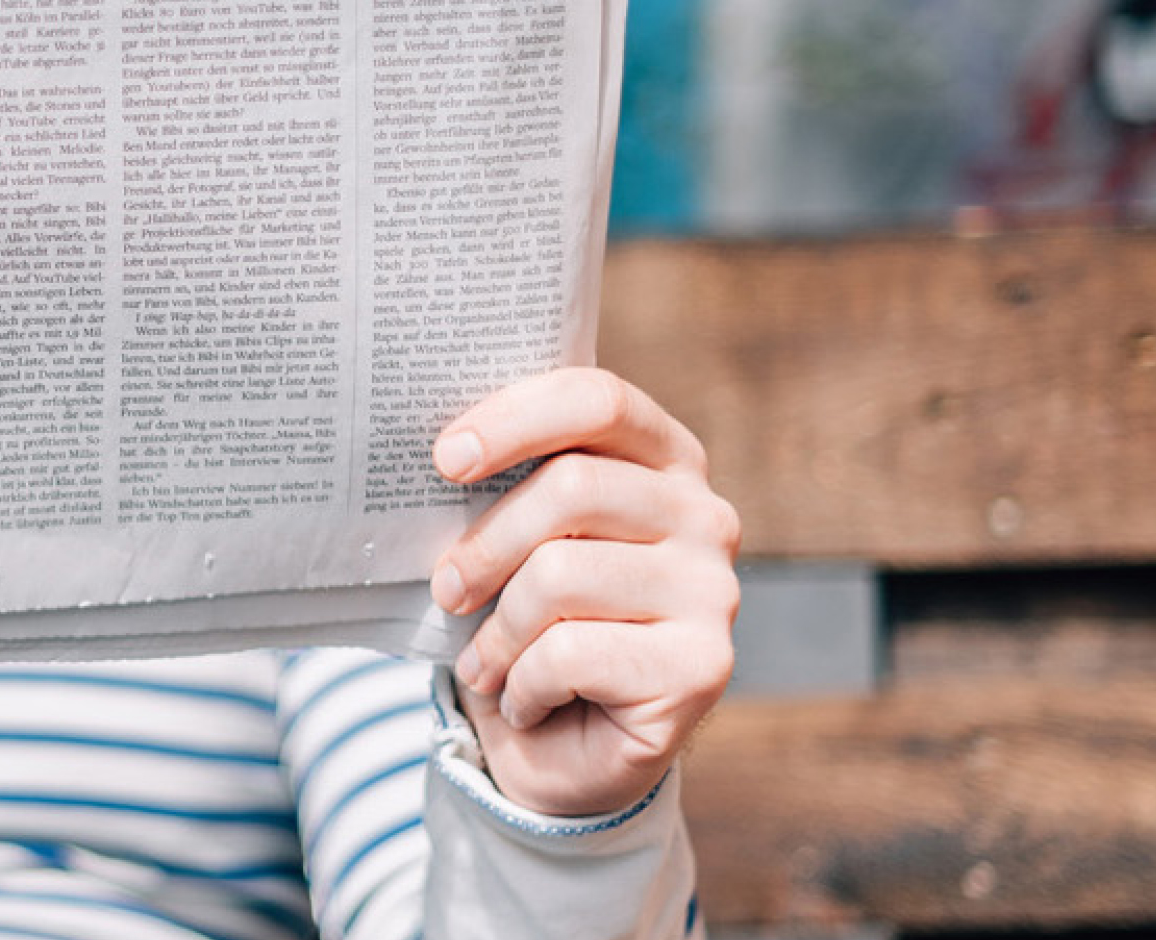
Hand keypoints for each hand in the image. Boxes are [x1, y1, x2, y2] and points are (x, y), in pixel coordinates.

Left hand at [427, 368, 737, 815]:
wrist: (565, 755)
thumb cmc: (531, 628)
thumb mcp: (513, 545)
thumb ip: (502, 489)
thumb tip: (440, 453)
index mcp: (664, 460)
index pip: (598, 401)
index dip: (515, 419)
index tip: (445, 459)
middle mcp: (705, 516)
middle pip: (572, 487)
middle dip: (485, 545)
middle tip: (446, 590)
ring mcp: (714, 591)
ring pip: (561, 575)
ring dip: (498, 632)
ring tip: (484, 663)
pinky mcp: (702, 667)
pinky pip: (571, 652)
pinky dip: (522, 684)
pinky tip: (525, 701)